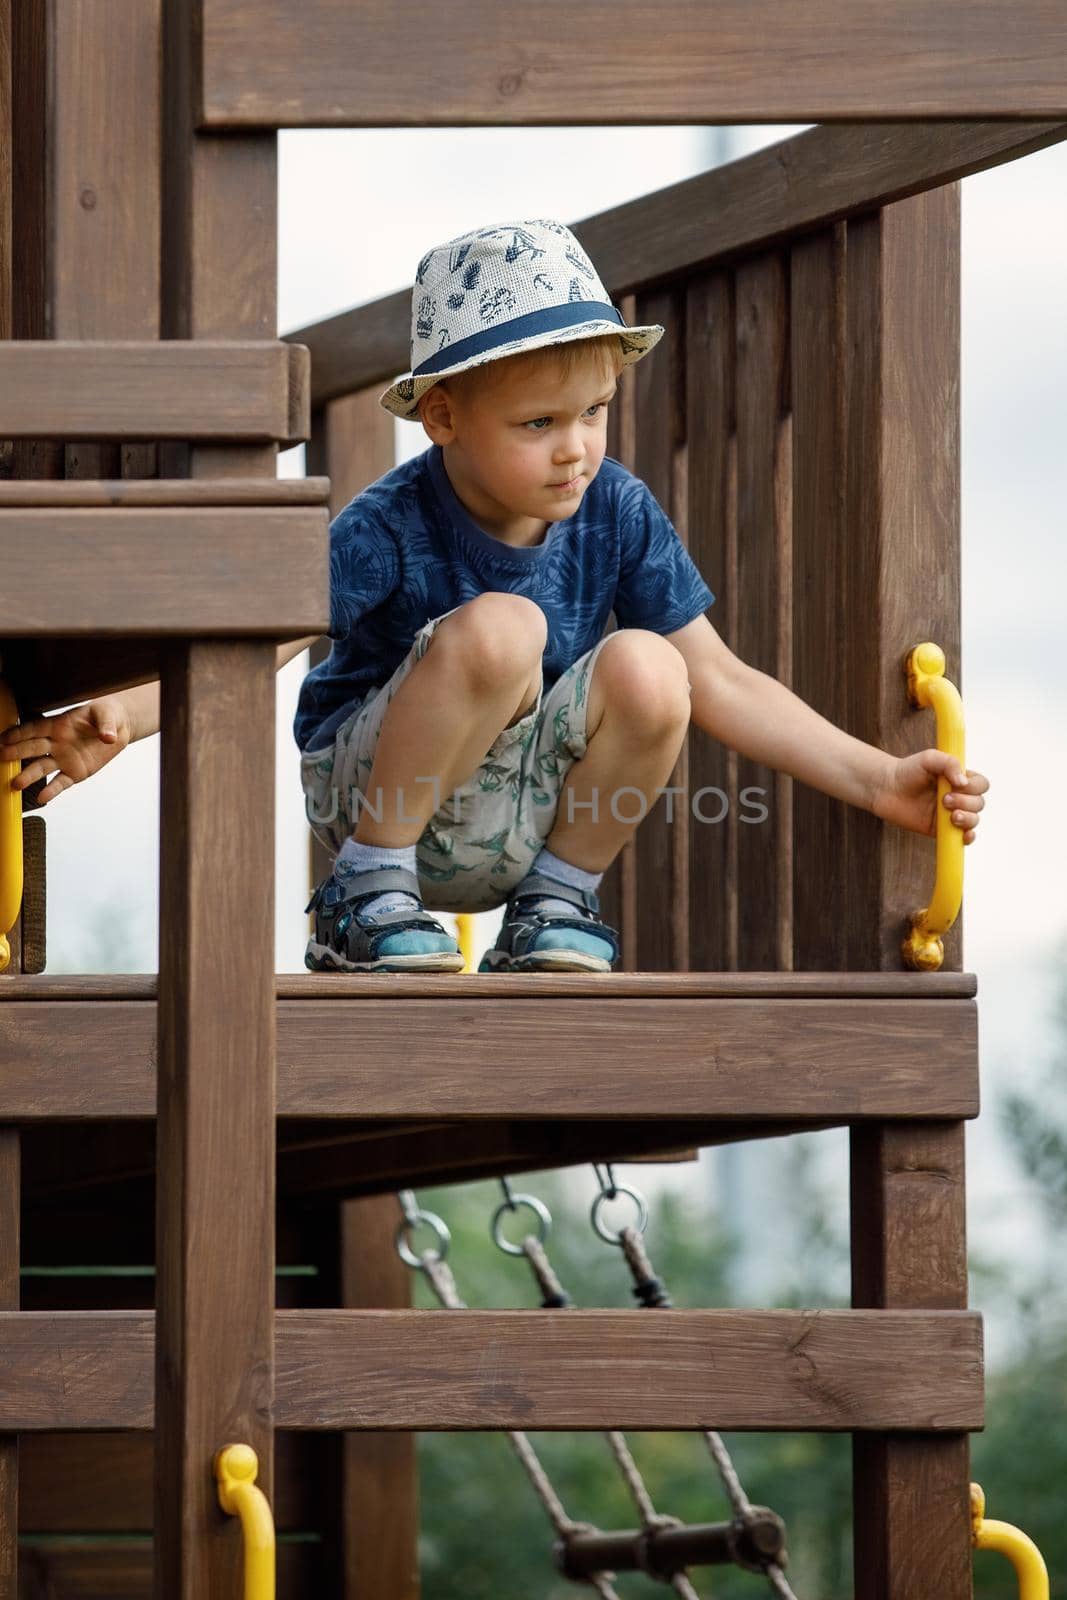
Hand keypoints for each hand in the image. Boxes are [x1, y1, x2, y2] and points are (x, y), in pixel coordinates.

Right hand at [0, 697, 131, 804]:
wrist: (117, 727)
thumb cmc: (106, 715)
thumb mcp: (107, 715)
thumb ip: (105, 726)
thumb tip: (108, 737)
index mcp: (60, 724)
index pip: (36, 729)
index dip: (20, 733)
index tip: (5, 738)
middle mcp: (57, 742)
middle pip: (33, 748)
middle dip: (17, 752)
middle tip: (2, 757)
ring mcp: (63, 758)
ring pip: (42, 767)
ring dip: (29, 775)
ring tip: (16, 783)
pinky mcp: (74, 772)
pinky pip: (60, 782)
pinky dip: (52, 790)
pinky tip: (42, 797)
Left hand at [871, 749, 987, 843]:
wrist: (885, 788)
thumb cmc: (907, 771)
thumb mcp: (929, 758)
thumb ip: (949, 763)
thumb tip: (963, 782)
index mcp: (959, 779)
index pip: (981, 785)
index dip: (974, 786)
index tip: (957, 784)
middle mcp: (958, 797)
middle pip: (979, 803)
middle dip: (966, 802)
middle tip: (944, 799)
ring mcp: (951, 814)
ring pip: (973, 820)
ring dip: (967, 818)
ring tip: (950, 815)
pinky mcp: (941, 830)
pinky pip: (961, 837)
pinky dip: (968, 837)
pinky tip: (965, 835)